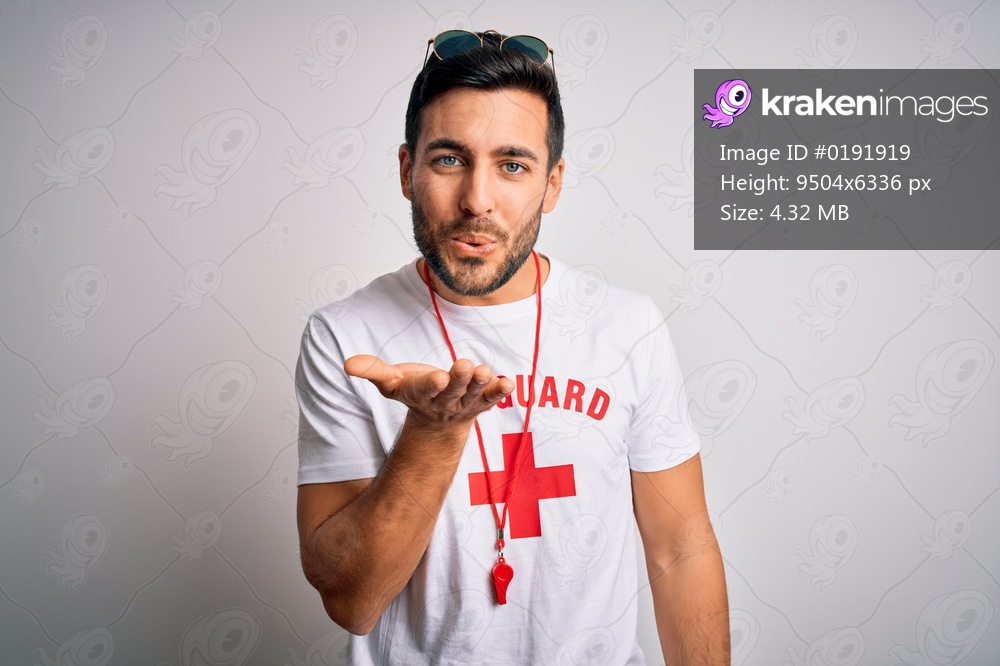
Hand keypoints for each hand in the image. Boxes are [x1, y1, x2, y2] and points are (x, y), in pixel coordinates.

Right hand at [344, 355, 513, 430]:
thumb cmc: (414, 391)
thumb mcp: (391, 382)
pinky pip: (492, 398)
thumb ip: (372, 371)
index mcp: (421, 393)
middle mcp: (445, 400)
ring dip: (481, 383)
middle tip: (465, 366)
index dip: (432, 384)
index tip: (437, 376)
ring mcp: (465, 402)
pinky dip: (500, 392)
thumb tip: (347, 364)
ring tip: (485, 371)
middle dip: (459, 379)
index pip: (426, 389)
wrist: (438, 418)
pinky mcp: (482, 401)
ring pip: (473, 394)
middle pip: (452, 391)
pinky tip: (508, 384)